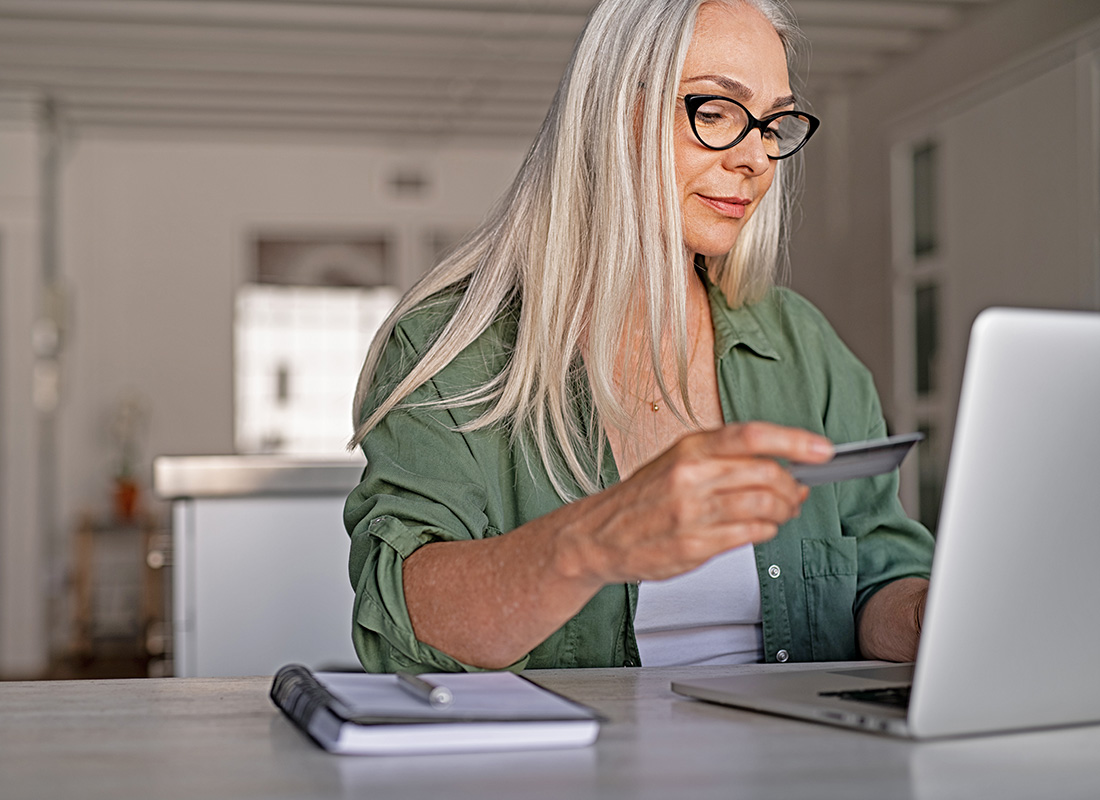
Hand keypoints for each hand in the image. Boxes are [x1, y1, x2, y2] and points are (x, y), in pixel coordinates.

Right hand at [557, 422, 833, 584]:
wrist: (597, 536)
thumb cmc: (640, 499)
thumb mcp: (677, 462)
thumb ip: (724, 460)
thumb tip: (781, 464)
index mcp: (690, 448)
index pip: (753, 436)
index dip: (795, 441)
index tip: (823, 450)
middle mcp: (691, 476)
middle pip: (767, 473)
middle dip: (793, 486)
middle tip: (797, 493)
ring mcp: (693, 512)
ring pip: (764, 505)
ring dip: (784, 511)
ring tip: (781, 513)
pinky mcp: (694, 545)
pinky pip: (749, 534)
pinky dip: (765, 531)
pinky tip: (760, 528)